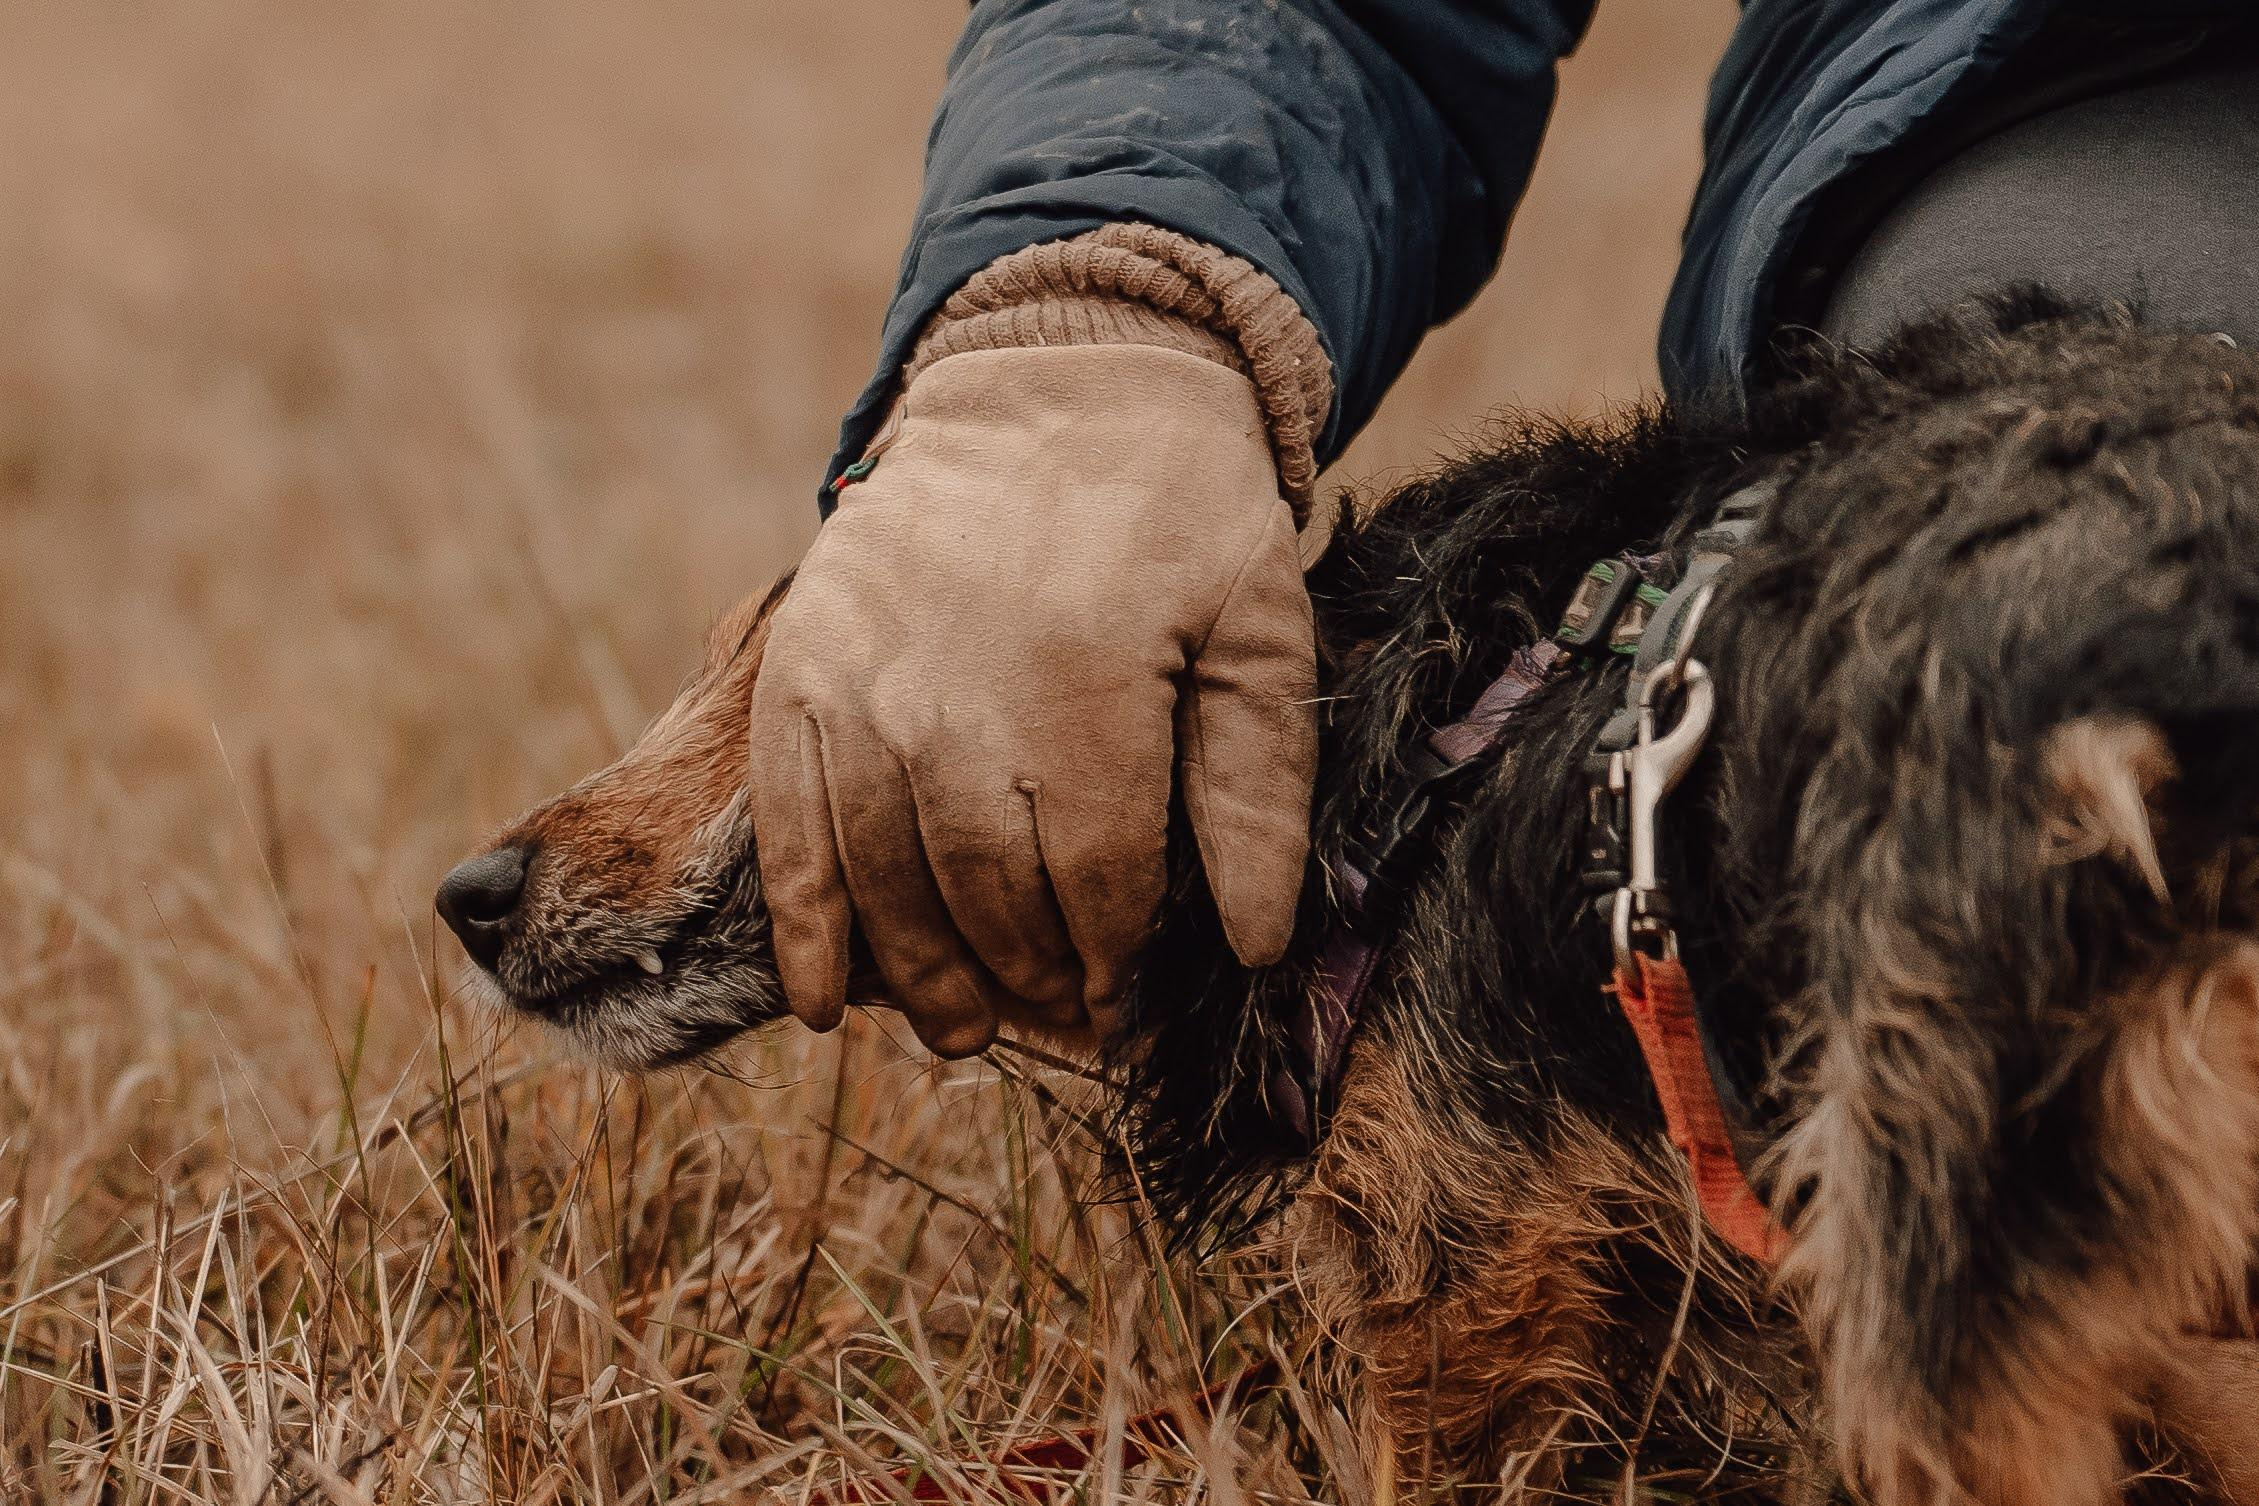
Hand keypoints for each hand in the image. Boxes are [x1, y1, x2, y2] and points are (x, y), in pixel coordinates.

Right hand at [748, 343, 1316, 1056]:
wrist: (1053, 380)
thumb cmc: (1178, 512)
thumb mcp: (1259, 625)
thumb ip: (1259, 787)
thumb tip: (1254, 945)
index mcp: (1085, 692)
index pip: (1097, 887)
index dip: (1114, 963)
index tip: (1126, 1001)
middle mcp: (957, 702)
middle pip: (990, 900)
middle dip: (1030, 979)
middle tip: (1056, 1015)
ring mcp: (864, 691)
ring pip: (889, 885)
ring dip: (928, 980)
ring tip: (964, 1030)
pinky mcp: (801, 675)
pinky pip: (791, 834)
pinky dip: (805, 932)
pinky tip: (830, 1006)